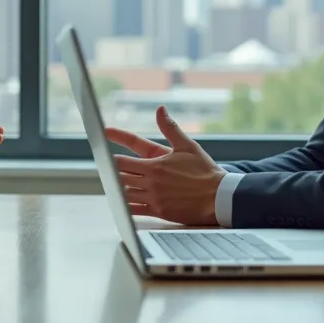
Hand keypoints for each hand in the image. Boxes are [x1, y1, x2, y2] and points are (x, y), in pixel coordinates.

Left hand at [105, 106, 225, 225]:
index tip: (104, 154)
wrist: (219, 197)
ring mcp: (154, 199)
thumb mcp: (187, 146)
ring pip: (125, 194)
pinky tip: (122, 203)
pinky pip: (135, 211)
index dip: (111, 157)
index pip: (123, 161)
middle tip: (108, 169)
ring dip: (119, 188)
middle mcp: (151, 182)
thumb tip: (160, 109)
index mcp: (155, 165)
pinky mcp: (159, 212)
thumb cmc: (205, 171)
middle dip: (113, 173)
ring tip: (116, 184)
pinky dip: (125, 206)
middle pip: (120, 177)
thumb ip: (170, 128)